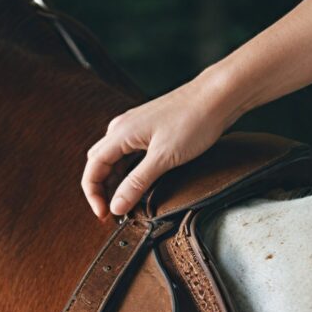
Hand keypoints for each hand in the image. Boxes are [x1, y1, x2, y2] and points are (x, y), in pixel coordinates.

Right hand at [82, 72, 232, 218]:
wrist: (218, 96)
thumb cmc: (193, 121)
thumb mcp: (163, 158)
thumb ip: (136, 183)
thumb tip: (116, 207)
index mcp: (120, 134)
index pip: (92, 169)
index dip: (93, 195)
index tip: (104, 215)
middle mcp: (122, 128)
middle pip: (99, 164)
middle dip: (101, 190)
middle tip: (113, 212)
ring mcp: (135, 127)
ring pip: (114, 159)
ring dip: (115, 182)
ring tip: (126, 203)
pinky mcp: (149, 129)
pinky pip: (128, 154)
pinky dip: (128, 172)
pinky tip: (139, 184)